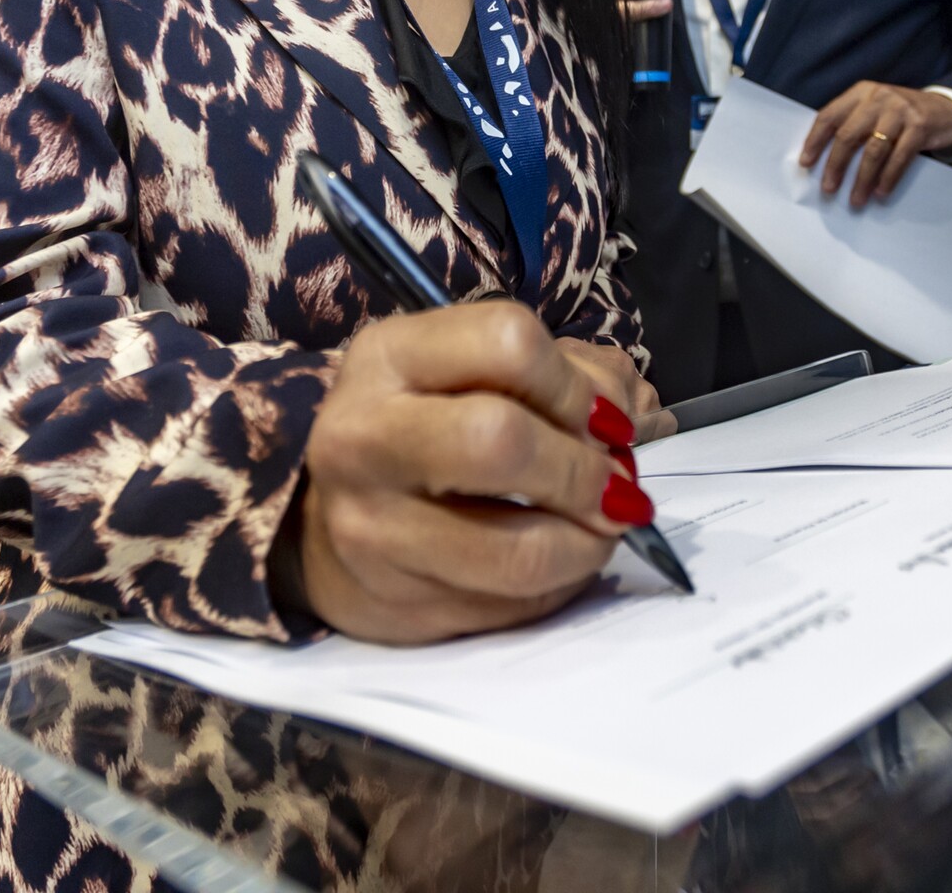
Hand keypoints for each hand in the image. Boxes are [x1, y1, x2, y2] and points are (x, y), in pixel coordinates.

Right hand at [289, 303, 651, 643]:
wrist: (317, 515)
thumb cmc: (418, 427)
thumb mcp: (465, 370)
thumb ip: (563, 374)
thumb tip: (634, 410)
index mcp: (388, 356)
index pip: (508, 344)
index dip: (579, 384)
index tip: (606, 416)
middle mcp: (365, 438)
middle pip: (503, 442)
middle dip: (584, 470)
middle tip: (616, 483)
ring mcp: (373, 530)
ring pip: (518, 551)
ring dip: (589, 543)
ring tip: (602, 527)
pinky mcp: (398, 606)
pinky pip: (513, 607)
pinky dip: (561, 585)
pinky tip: (560, 560)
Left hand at [799, 82, 951, 209]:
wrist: (949, 110)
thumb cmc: (902, 116)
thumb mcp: (876, 109)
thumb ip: (853, 124)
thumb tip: (824, 159)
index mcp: (860, 92)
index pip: (829, 116)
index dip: (815, 140)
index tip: (805, 163)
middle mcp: (878, 98)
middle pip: (848, 135)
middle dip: (835, 165)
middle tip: (828, 189)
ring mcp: (901, 111)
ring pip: (874, 150)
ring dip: (862, 179)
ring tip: (855, 199)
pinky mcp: (920, 127)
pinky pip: (899, 157)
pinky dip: (888, 178)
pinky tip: (880, 193)